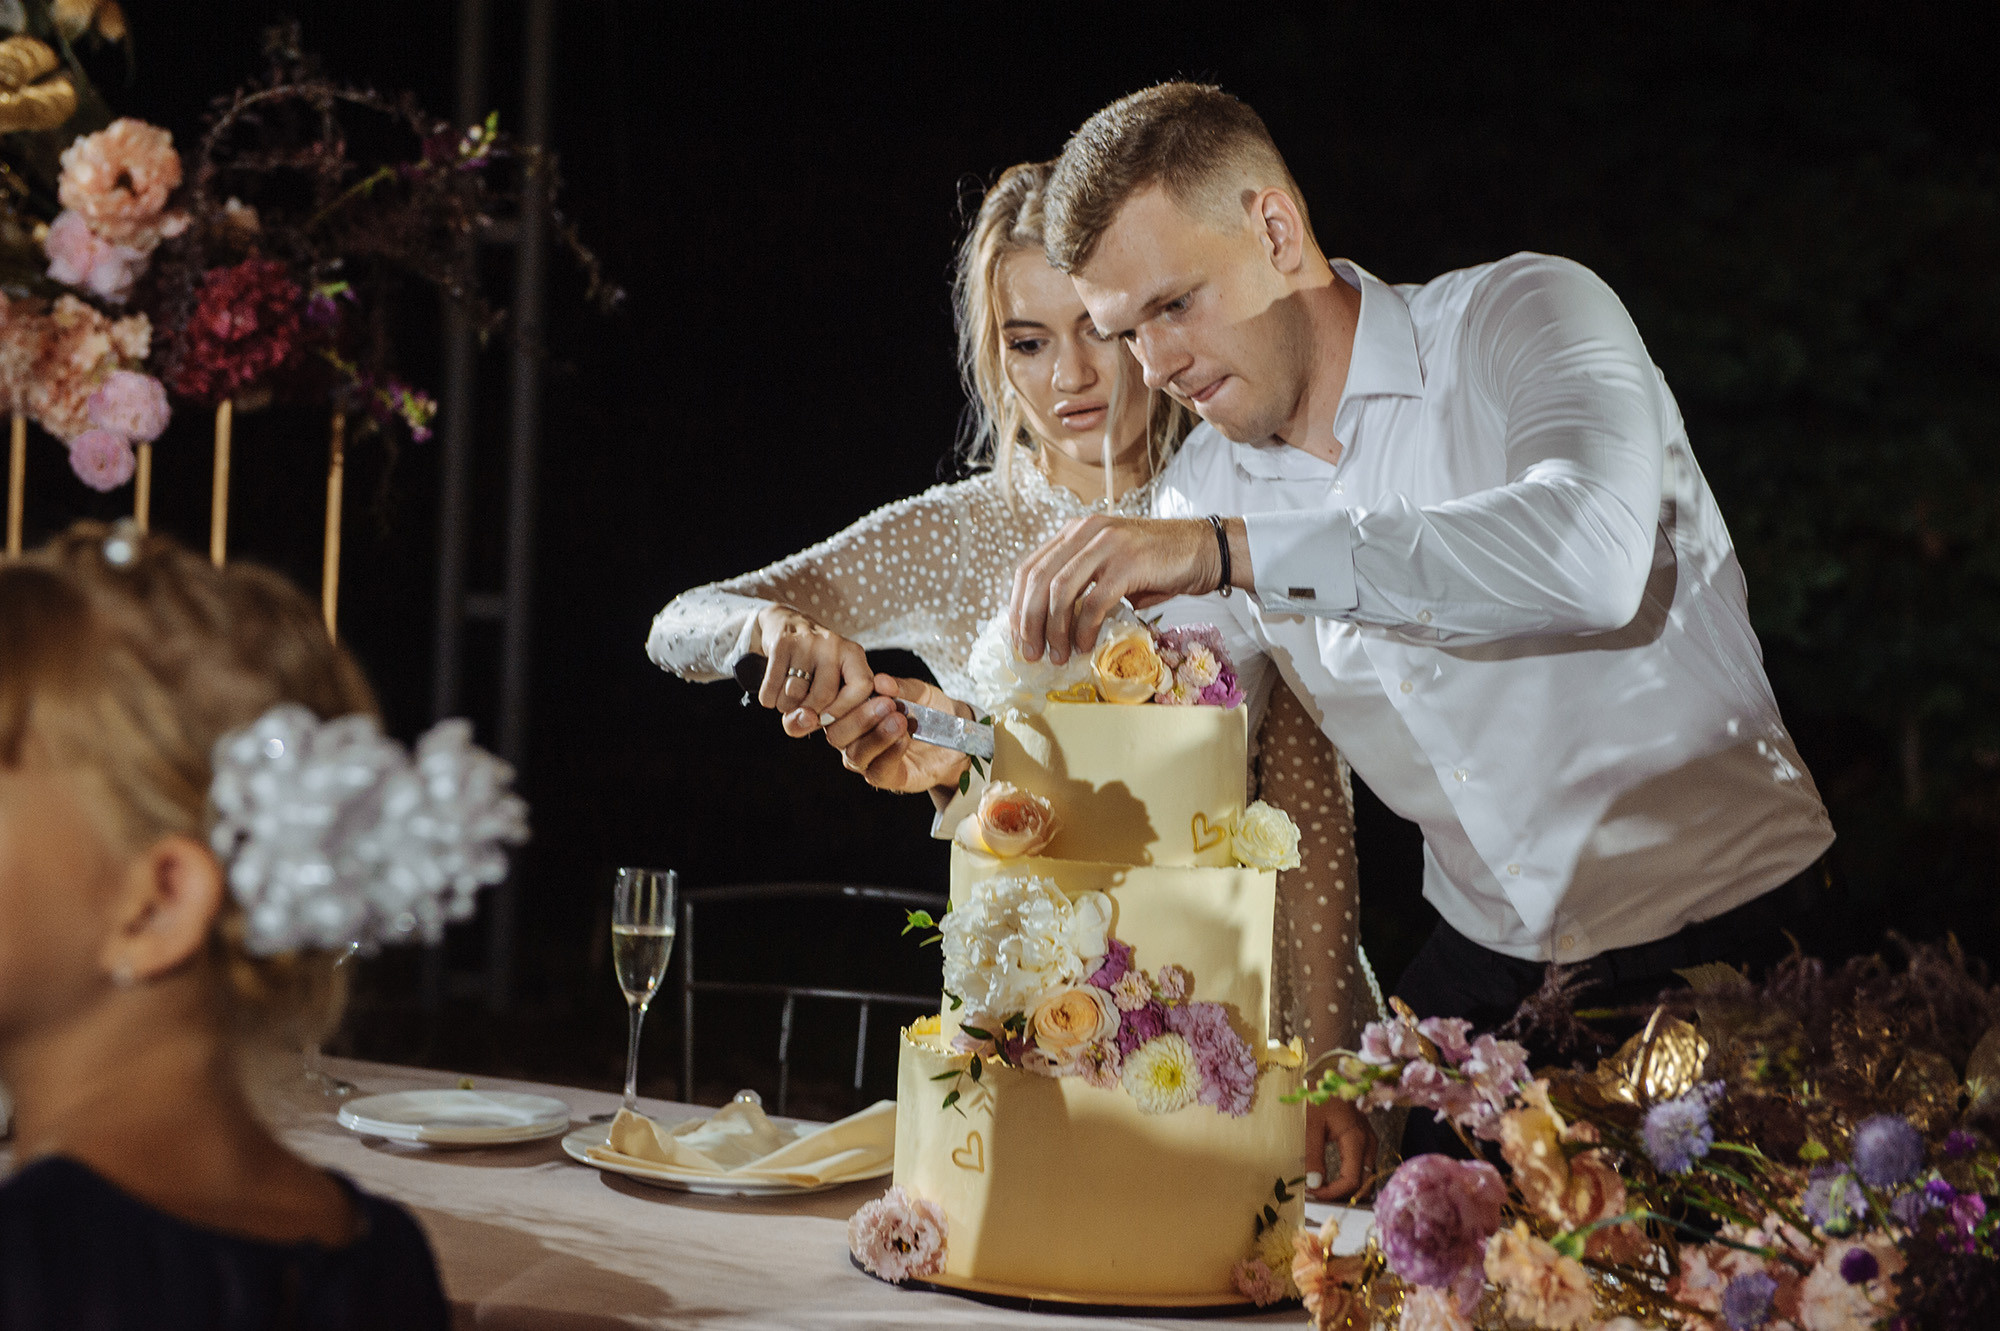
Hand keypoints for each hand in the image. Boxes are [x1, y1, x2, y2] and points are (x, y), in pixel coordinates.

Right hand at [749, 606, 875, 736]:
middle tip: (800, 709)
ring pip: (794, 694)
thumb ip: (820, 716)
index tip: (826, 718)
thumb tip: (804, 720)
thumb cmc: (812, 668)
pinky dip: (769, 698)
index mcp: (854, 655)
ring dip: (786, 706)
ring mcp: (807, 642)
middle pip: (824, 696)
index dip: (844, 710)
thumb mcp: (826, 688)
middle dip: (807, 713)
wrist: (785, 624)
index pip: (862, 687)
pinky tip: (772, 693)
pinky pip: (772, 686)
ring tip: (787, 698)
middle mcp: (834, 645)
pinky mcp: (782, 643)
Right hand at [820, 675, 972, 794]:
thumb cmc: (930, 710)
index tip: (865, 685)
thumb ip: (900, 687)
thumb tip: (881, 681)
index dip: (843, 699)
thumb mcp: (919, 692)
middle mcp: (853, 739)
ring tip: (900, 720)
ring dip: (876, 736)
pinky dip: (890, 753)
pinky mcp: (887, 778)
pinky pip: (877, 771)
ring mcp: (868, 761)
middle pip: (837, 735)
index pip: (833, 710)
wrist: (957, 735)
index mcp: (853, 714)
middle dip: (860, 719)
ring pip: (854, 755)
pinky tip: (904, 738)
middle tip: (886, 704)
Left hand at [1008, 515, 1242, 665]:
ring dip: (1054, 630)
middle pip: (1037, 580)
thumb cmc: (1158, 564)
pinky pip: (1094, 602)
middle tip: (1030, 652)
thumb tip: (1049, 625)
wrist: (1206, 550)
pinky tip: (1084, 646)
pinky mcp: (1128, 563)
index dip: (1016, 605)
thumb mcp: (1110, 567)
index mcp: (1075, 532)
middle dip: (1028, 622)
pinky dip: (1083, 630)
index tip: (1017, 636)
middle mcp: (1085, 532)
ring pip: (1060, 591)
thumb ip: (1081, 584)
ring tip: (1058, 655)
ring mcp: (1107, 544)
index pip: (1029, 567)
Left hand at [1305, 1096, 1376, 1201]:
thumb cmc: (1317, 1094)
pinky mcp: (1364, 1136)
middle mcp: (1368, 1141)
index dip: (1334, 1193)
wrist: (1324, 1072)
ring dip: (1348, 1188)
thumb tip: (1314, 1185)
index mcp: (1356, 1138)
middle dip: (1343, 1195)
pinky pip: (1363, 1164)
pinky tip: (1334, 1180)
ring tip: (1325, 1191)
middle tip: (1318, 1197)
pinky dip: (1351, 1176)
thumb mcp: (1310, 1124)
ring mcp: (1369, 1139)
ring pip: (1366, 1174)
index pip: (1352, 1179)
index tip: (1313, 1194)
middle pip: (1364, 1181)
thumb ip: (1312, 1155)